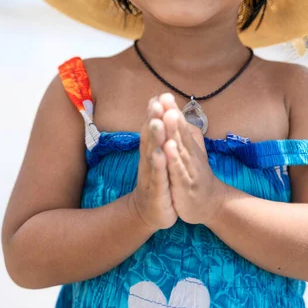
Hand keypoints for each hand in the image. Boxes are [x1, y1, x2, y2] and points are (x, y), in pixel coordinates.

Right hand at [130, 95, 177, 231]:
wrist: (149, 212)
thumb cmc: (157, 181)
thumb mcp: (157, 158)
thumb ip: (157, 138)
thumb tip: (159, 115)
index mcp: (151, 152)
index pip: (152, 130)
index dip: (154, 114)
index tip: (158, 95)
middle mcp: (148, 161)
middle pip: (150, 137)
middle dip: (153, 119)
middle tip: (155, 102)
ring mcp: (151, 175)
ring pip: (152, 154)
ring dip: (154, 138)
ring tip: (157, 122)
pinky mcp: (156, 191)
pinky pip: (158, 176)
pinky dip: (159, 165)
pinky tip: (160, 154)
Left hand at [159, 94, 226, 225]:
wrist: (210, 205)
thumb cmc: (198, 176)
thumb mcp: (194, 154)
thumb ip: (188, 136)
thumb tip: (183, 116)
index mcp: (189, 148)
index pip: (180, 126)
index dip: (172, 110)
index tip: (163, 94)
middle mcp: (191, 155)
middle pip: (180, 133)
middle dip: (172, 115)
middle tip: (165, 97)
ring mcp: (189, 169)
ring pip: (180, 148)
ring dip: (173, 132)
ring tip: (167, 115)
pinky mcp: (186, 185)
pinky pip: (179, 170)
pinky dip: (174, 159)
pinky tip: (167, 147)